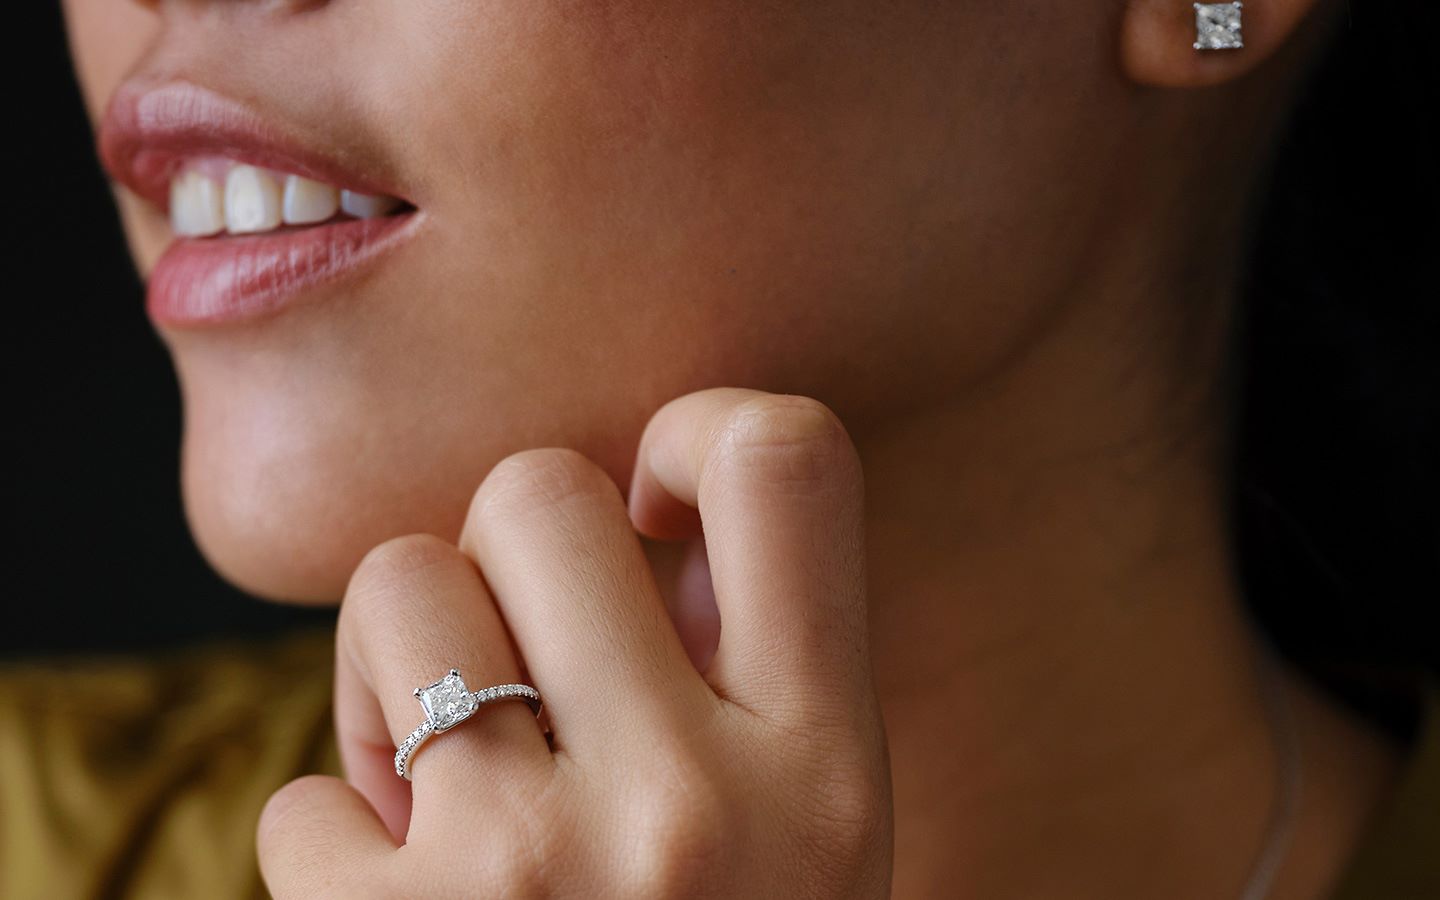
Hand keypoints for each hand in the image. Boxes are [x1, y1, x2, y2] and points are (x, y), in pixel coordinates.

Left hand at [257, 388, 892, 897]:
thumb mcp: (809, 841)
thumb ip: (753, 673)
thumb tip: (645, 510)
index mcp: (826, 766)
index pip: (786, 458)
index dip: (695, 437)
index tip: (656, 514)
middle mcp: (694, 807)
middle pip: (538, 487)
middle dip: (509, 559)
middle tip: (533, 669)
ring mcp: (531, 873)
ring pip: (396, 588)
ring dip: (401, 672)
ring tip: (456, 787)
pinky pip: (304, 789)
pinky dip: (339, 843)